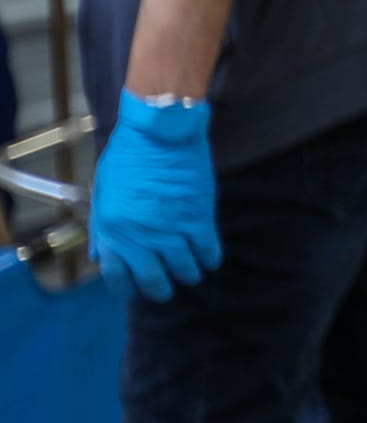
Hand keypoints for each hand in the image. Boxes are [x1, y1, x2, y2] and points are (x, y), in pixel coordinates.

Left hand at [90, 92, 222, 303]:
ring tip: (191, 273)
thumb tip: (100, 256)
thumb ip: (102, 228)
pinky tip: (208, 258)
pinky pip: (208, 251)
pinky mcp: (199, 218)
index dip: (128, 288)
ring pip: (185, 269)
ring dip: (188, 275)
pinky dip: (209, 259)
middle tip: (167, 288)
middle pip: (154, 280)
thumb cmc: (128, 157)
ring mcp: (172, 229)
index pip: (118, 276)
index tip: (136, 290)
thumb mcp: (102, 193)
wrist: (159, 132)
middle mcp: (140, 237)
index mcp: (113, 230)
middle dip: (161, 289)